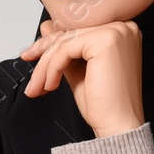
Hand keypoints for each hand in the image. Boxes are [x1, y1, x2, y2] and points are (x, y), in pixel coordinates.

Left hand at [19, 18, 144, 138]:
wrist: (118, 126)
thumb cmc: (104, 104)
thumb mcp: (78, 69)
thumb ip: (64, 48)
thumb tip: (46, 27)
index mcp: (120, 32)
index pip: (77, 31)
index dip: (51, 44)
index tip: (32, 56)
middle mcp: (122, 27)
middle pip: (70, 35)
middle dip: (44, 56)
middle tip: (31, 75)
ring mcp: (115, 32)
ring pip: (65, 42)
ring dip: (45, 67)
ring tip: (38, 88)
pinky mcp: (105, 41)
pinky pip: (65, 50)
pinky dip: (52, 69)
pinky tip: (51, 85)